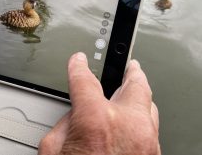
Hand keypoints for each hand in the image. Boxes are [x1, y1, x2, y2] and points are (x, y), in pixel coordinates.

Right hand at [39, 53, 159, 154]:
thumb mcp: (53, 150)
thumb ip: (64, 124)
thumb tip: (74, 115)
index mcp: (96, 120)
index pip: (84, 80)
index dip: (79, 66)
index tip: (79, 61)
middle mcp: (127, 126)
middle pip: (136, 84)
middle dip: (131, 72)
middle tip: (129, 66)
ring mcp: (146, 141)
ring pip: (149, 105)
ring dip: (140, 95)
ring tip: (133, 88)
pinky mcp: (153, 154)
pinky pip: (150, 127)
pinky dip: (141, 118)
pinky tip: (133, 119)